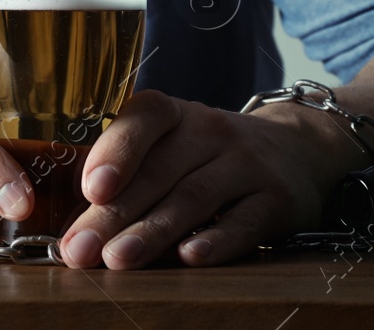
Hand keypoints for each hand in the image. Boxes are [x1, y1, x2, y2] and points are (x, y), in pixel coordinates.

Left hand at [57, 89, 365, 268]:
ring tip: (118, 260)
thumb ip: (131, 172)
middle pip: (158, 172)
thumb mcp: (173, 144)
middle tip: (81, 250)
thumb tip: (77, 224)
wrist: (297, 149)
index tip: (90, 190)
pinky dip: (216, 240)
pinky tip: (189, 259)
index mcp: (174, 114)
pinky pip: (244, 221)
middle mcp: (210, 130)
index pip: (143, 120)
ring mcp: (247, 162)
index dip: (115, 153)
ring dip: (153, 231)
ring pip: (194, 197)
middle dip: (114, 214)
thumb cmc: (209, 154)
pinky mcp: (278, 198)